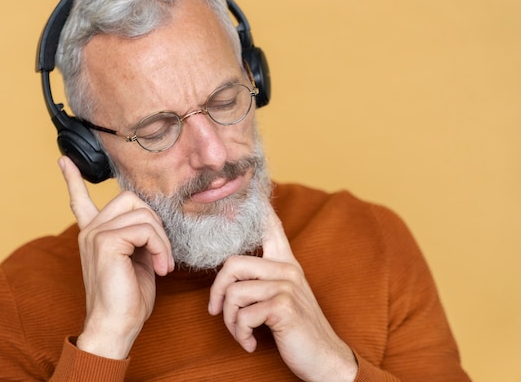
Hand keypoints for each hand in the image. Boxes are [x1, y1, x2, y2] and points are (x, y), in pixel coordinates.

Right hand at [58, 156, 174, 358]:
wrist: (117, 326)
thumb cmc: (129, 299)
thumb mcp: (136, 261)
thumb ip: (138, 236)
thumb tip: (150, 220)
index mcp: (94, 234)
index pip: (80, 200)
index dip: (73, 179)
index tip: (64, 160)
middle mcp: (90, 230)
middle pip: (131, 198)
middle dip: (155, 222)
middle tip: (161, 252)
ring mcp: (95, 234)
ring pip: (143, 214)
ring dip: (162, 240)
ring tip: (163, 264)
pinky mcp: (106, 241)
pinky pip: (146, 229)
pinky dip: (160, 247)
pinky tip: (160, 267)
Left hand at [208, 208, 357, 381]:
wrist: (324, 358)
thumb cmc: (297, 328)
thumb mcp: (283, 297)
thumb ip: (263, 279)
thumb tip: (231, 270)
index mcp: (286, 263)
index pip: (270, 225)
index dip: (256, 206)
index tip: (248, 182)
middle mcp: (287, 269)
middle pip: (231, 264)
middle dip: (217, 293)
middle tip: (217, 312)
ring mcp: (287, 286)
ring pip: (233, 294)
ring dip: (230, 322)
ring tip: (241, 333)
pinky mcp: (283, 307)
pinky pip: (242, 316)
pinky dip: (240, 334)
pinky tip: (250, 343)